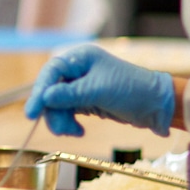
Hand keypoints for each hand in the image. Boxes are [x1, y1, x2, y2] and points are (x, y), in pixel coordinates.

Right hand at [23, 44, 174, 136]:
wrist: (157, 105)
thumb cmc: (132, 90)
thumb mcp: (99, 91)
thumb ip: (69, 94)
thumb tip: (43, 97)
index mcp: (81, 58)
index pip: (52, 72)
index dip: (39, 91)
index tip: (32, 113)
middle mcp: (79, 70)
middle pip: (52, 90)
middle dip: (53, 111)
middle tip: (61, 130)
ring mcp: (82, 86)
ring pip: (58, 104)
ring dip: (61, 120)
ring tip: (74, 132)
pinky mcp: (87, 101)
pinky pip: (68, 112)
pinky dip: (70, 123)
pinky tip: (79, 131)